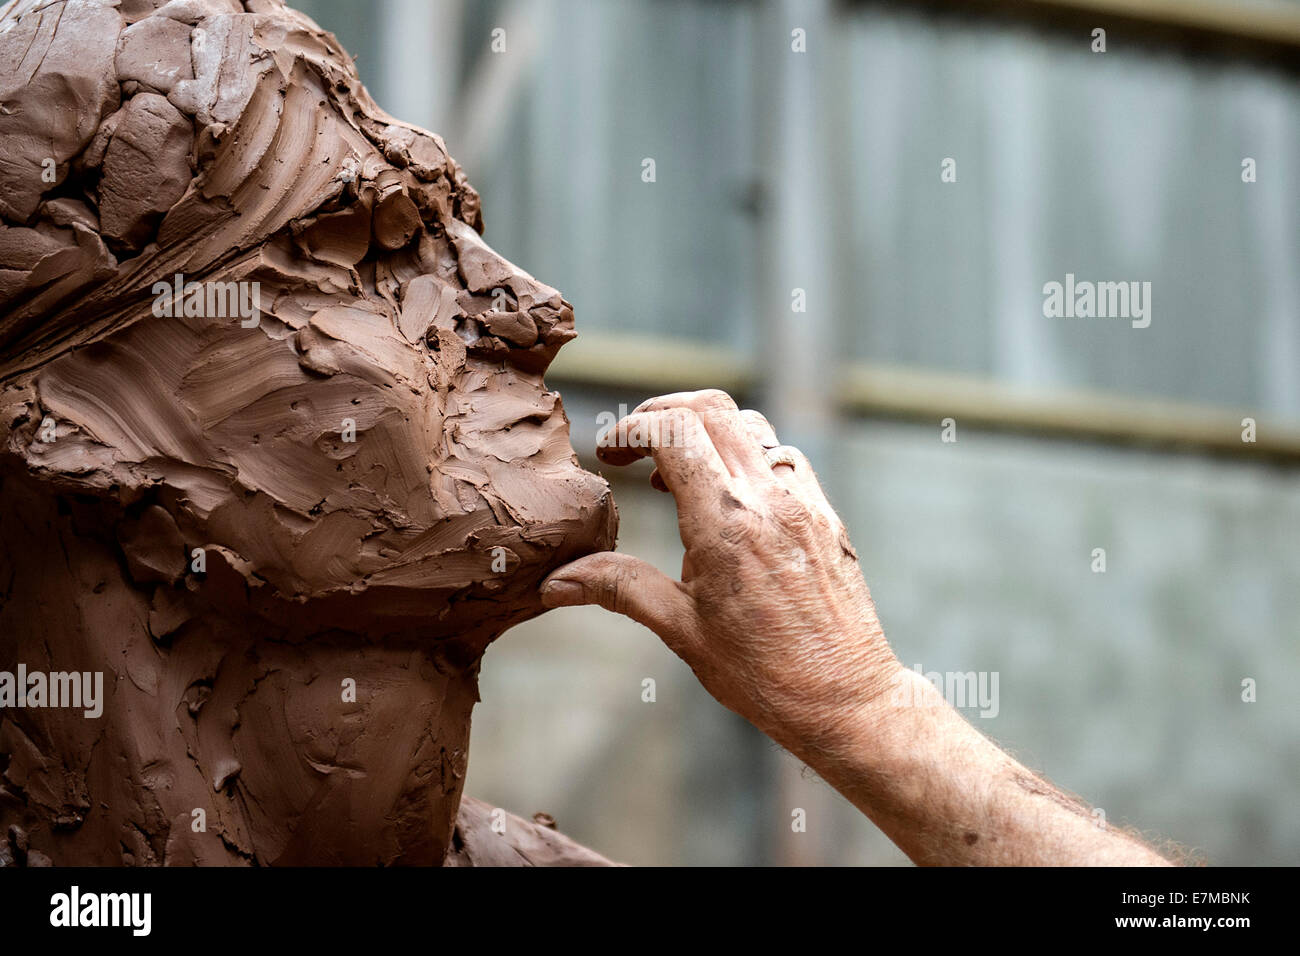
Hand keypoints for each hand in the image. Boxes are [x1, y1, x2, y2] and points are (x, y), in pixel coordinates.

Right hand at [540, 389, 899, 755]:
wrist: (845, 699)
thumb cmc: (761, 674)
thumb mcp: (680, 629)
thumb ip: (618, 588)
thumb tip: (555, 582)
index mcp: (724, 524)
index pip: (673, 431)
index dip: (631, 428)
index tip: (610, 452)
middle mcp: (768, 499)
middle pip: (710, 409)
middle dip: (662, 412)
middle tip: (635, 446)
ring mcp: (803, 501)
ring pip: (751, 425)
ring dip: (706, 431)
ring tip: (677, 477)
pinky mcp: (826, 514)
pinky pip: (784, 457)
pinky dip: (747, 456)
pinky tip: (730, 497)